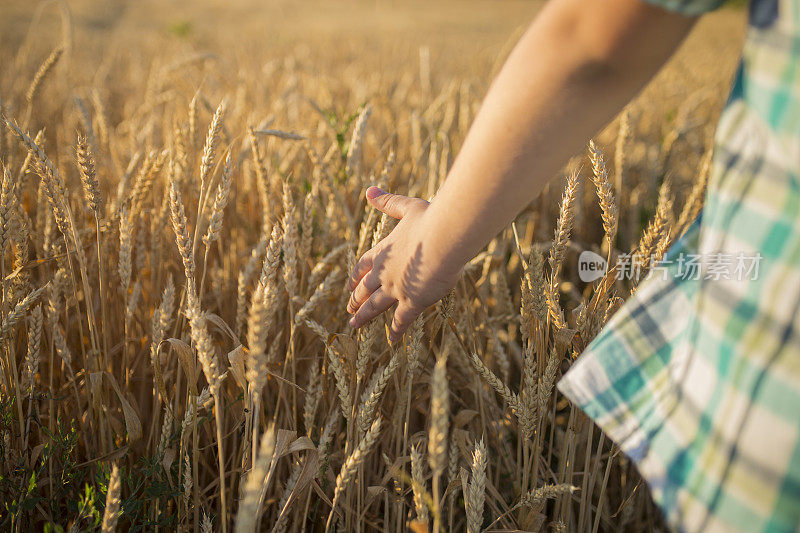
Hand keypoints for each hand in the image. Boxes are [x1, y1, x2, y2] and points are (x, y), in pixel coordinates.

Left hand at [346, 186, 461, 341]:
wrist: (444, 238)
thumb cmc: (430, 219)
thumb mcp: (406, 207)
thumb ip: (387, 202)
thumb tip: (369, 190)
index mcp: (382, 251)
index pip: (362, 267)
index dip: (355, 277)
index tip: (349, 286)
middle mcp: (384, 272)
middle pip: (364, 289)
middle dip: (356, 299)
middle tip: (349, 309)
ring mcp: (396, 289)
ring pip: (375, 306)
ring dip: (364, 316)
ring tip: (354, 325)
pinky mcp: (412, 302)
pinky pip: (401, 321)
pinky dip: (396, 331)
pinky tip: (392, 341)